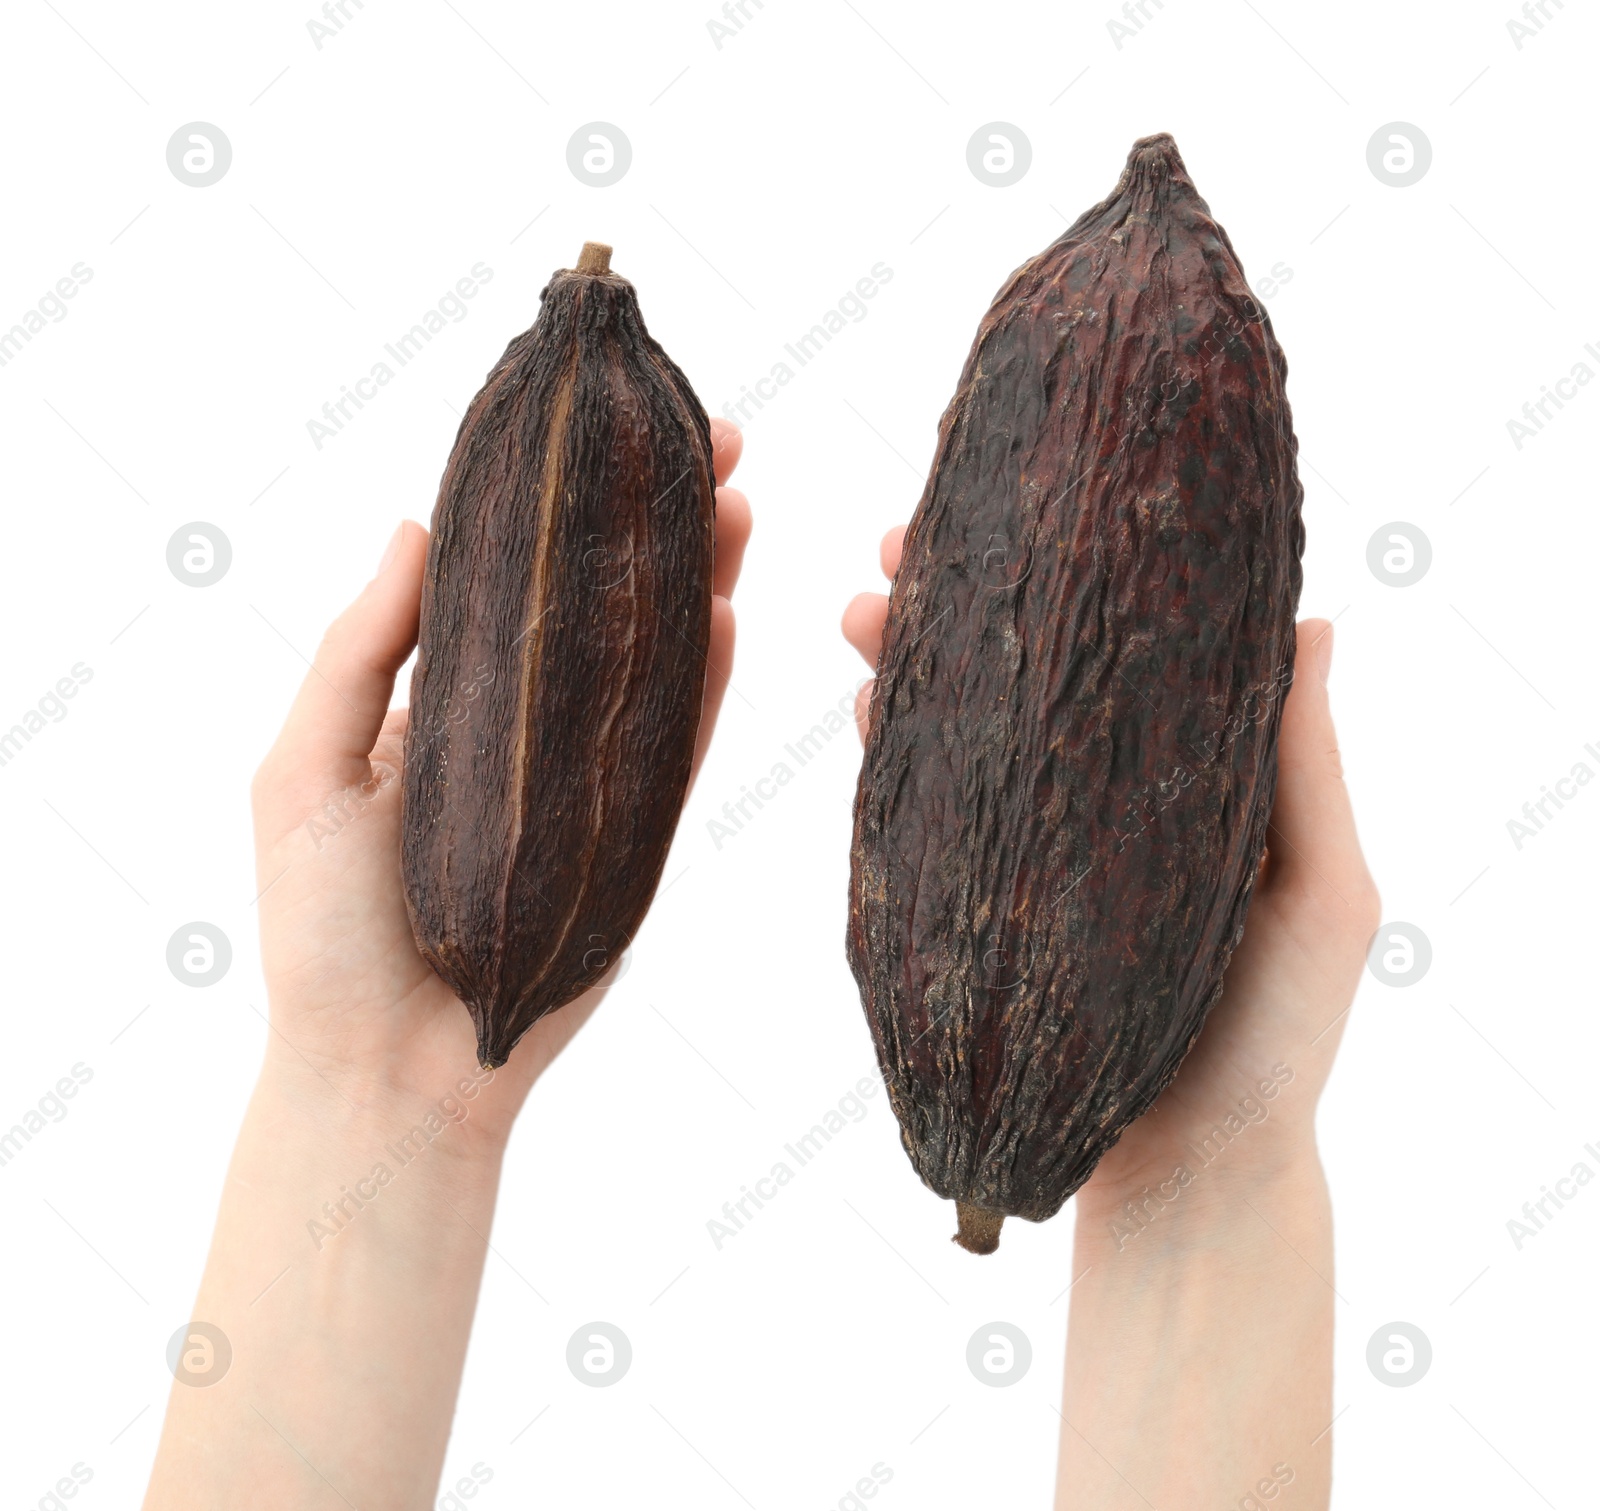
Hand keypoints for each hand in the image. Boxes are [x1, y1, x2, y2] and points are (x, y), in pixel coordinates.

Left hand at [250, 420, 750, 1145]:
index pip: (511, 576)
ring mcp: (586, 782)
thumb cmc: (323, 932)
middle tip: (709, 444)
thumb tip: (417, 525)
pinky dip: (707, 685)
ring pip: (651, 664)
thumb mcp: (302, 772)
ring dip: (695, 583)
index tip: (598, 427)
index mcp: (441, 701)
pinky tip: (730, 614)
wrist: (393, 1073)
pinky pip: (677, 750)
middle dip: (653, 520)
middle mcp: (523, 727)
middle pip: (600, 605)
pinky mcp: (633, 840)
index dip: (557, 500)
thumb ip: (360, 652)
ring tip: (734, 504)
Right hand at [842, 525, 1379, 1212]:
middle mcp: (1099, 793)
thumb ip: (1306, 769)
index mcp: (1184, 774)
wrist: (1187, 1176)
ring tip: (862, 611)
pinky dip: (894, 750)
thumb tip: (1316, 619)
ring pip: (962, 724)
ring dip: (909, 659)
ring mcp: (1030, 845)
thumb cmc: (1278, 1042)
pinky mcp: (975, 901)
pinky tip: (864, 707)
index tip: (1022, 497)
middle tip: (898, 538)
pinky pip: (924, 810)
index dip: (1072, 566)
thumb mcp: (1322, 898)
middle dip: (959, 595)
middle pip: (1022, 667)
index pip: (1123, 642)